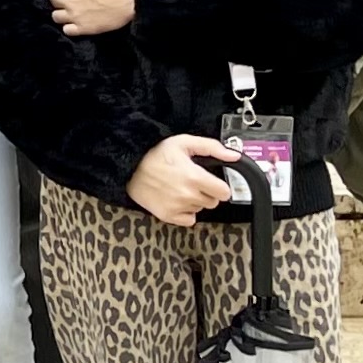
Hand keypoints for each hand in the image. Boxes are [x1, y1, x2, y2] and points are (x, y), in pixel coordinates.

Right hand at [127, 133, 245, 227]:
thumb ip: (212, 148)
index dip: (220, 186)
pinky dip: (186, 212)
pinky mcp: (168, 216)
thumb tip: (233, 156)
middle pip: (213, 202)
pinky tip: (176, 199)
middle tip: (193, 182)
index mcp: (195, 177)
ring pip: (200, 209)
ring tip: (180, 188)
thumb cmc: (155, 154)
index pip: (225, 193)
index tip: (213, 182)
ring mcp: (178, 207)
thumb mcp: (184, 143)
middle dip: (207, 192)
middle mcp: (188, 195)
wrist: (129, 168)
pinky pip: (189, 219)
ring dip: (195, 201)